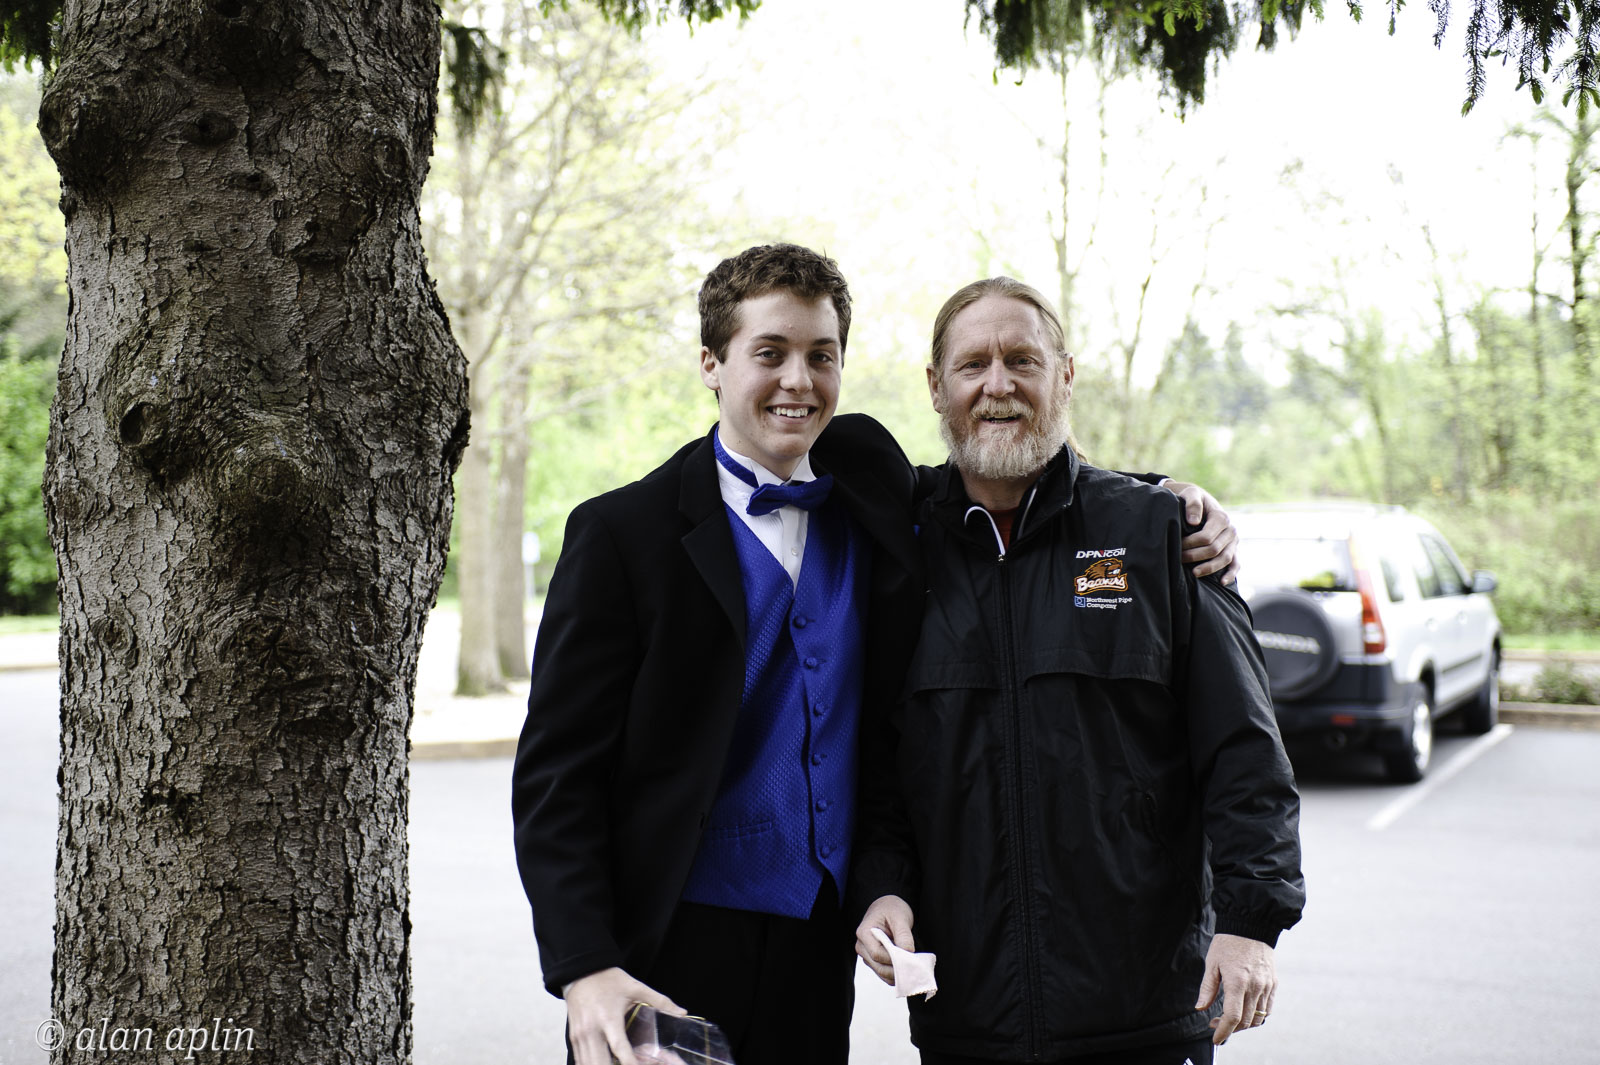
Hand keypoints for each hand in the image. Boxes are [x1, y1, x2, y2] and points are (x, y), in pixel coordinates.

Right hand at [563, 967, 685, 1064]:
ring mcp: (580, 1036)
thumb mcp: (635, 988)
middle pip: (599, 1062)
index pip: (619, 1048)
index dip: (630, 1063)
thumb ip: (660, 1001)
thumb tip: (682, 1013)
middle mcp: (592, 1030)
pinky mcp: (574, 1038)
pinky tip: (605, 1064)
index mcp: (609, 1018)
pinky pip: (581, 1060)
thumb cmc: (608, 980)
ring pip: (587, 1064)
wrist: (580, 973)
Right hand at [855, 895, 914, 985]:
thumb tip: (908, 953)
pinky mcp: (873, 961)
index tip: (911, 958)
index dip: (894, 959)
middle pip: (879, 966)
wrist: (888, 908)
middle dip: (898, 969)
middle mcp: (861, 946)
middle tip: (916, 967)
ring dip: (898, 974)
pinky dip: (896, 975)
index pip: (877, 953)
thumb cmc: (892, 909)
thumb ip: (904, 935)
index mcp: (864, 932)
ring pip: (882, 973)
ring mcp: (866, 955)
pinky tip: (907, 969)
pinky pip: (884, 974)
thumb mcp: (900, 917)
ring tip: (913, 968)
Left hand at [1163, 480, 1239, 582]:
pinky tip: (1222, 582)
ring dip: (1209, 568)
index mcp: (1221, 517)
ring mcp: (1233, 541)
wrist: (1199, 500)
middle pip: (1214, 549)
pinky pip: (1236, 564)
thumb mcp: (1191, 494)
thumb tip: (1194, 522)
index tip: (1177, 545)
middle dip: (1195, 556)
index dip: (1191, 544)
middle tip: (1179, 558)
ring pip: (1225, 559)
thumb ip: (1192, 504)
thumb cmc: (1192, 498)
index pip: (1207, 537)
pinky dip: (1231, 574)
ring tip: (1193, 573)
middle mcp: (1230, 530)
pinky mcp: (1233, 549)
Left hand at [1194, 933, 1275, 1044]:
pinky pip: (1268, 1009)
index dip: (1224, 1031)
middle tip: (1216, 1024)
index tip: (1216, 1038)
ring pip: (1258, 1018)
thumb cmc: (1228, 942)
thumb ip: (1207, 988)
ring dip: (1243, 1025)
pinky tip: (1245, 1011)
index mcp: (1237, 982)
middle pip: (1245, 1021)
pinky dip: (1257, 1016)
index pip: (1232, 1016)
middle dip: (1230, 1029)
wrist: (1251, 925)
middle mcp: (1255, 987)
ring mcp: (1266, 986)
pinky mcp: (1273, 984)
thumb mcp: (1212, 963)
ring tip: (1229, 1019)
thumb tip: (1200, 1008)